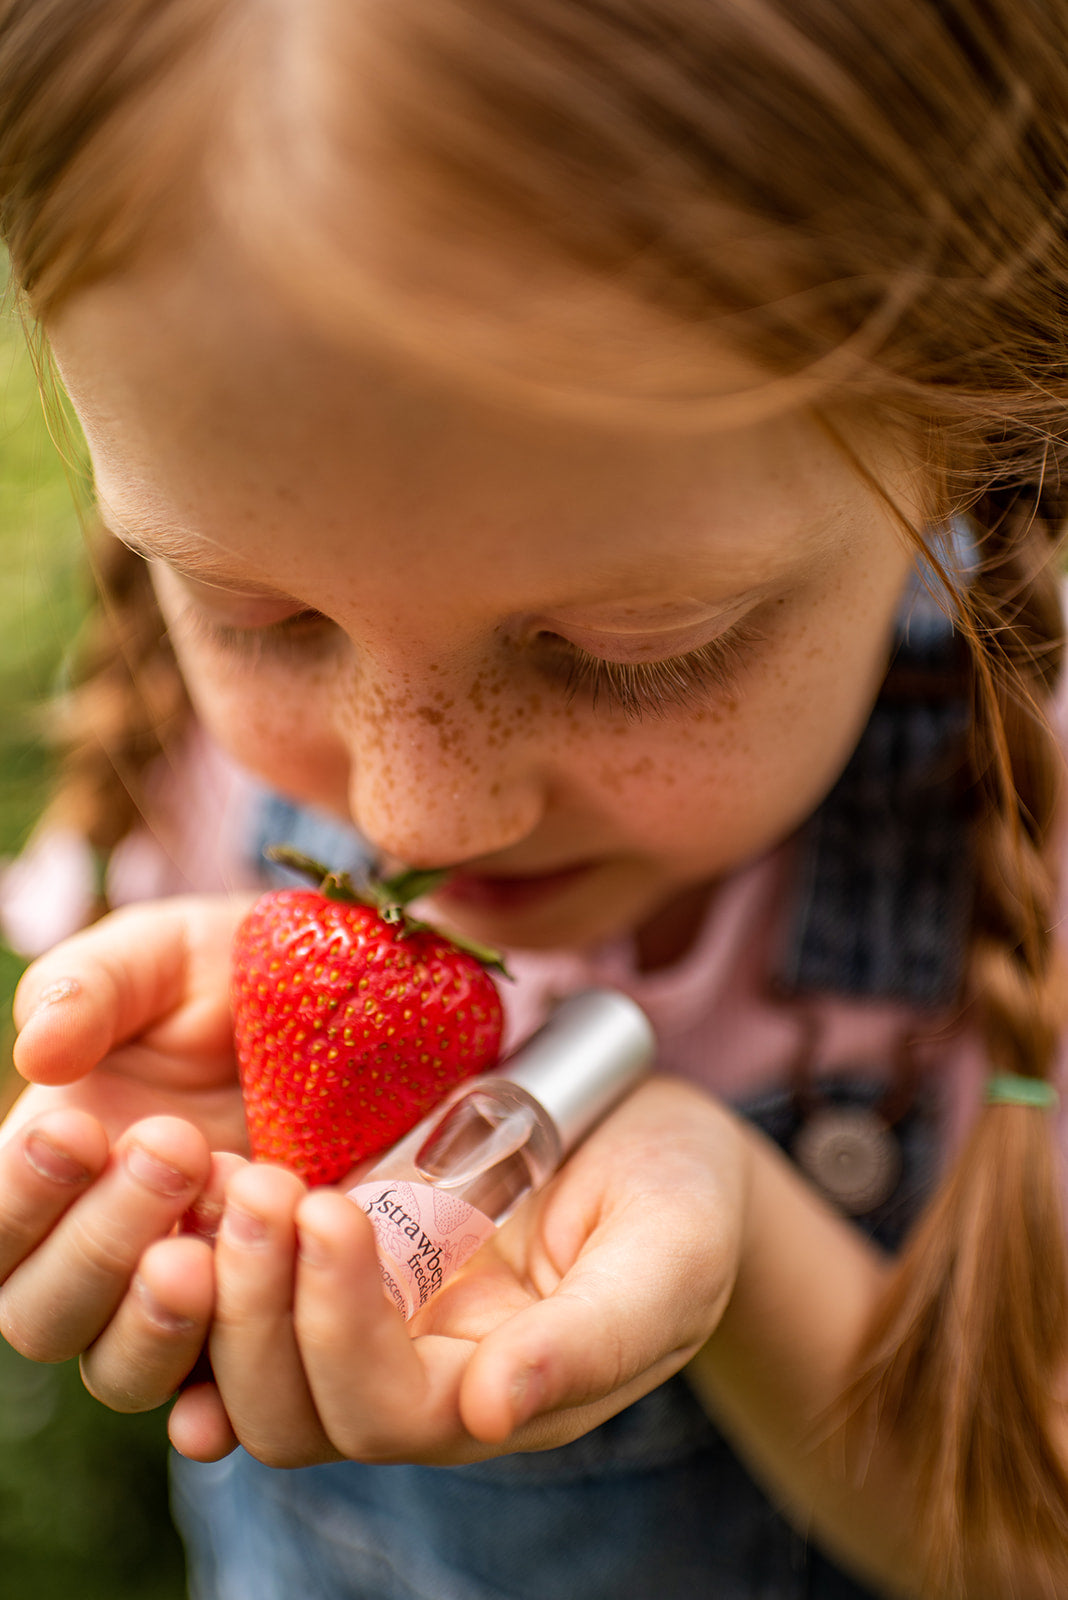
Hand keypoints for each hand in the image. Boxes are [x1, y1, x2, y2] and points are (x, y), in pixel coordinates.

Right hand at [0, 896, 253, 1395]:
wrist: (353, 1002)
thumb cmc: (230, 977)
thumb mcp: (163, 957)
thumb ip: (92, 987)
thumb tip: (39, 1051)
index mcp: (47, 1170)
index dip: (19, 1196)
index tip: (80, 1128)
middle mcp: (97, 1251)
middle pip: (42, 1314)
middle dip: (100, 1240)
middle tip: (178, 1146)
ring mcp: (182, 1294)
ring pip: (121, 1368)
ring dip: (159, 1314)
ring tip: (217, 1230)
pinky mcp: (264, 1319)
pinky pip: (227, 1400)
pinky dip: (221, 1397)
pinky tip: (234, 1387)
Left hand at [161, 1076, 748, 1466]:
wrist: (652, 1134)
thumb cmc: (680, 1196)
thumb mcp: (669, 1254)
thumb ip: (596, 1337)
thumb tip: (492, 1412)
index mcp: (498, 1395)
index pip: (387, 1413)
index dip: (340, 1328)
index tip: (329, 1208)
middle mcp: (418, 1377)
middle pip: (292, 1408)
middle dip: (258, 1307)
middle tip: (257, 1186)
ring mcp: (372, 1318)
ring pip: (250, 1361)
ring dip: (224, 1279)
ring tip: (231, 1175)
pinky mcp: (344, 1254)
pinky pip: (250, 1287)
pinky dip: (213, 1252)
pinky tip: (201, 1185)